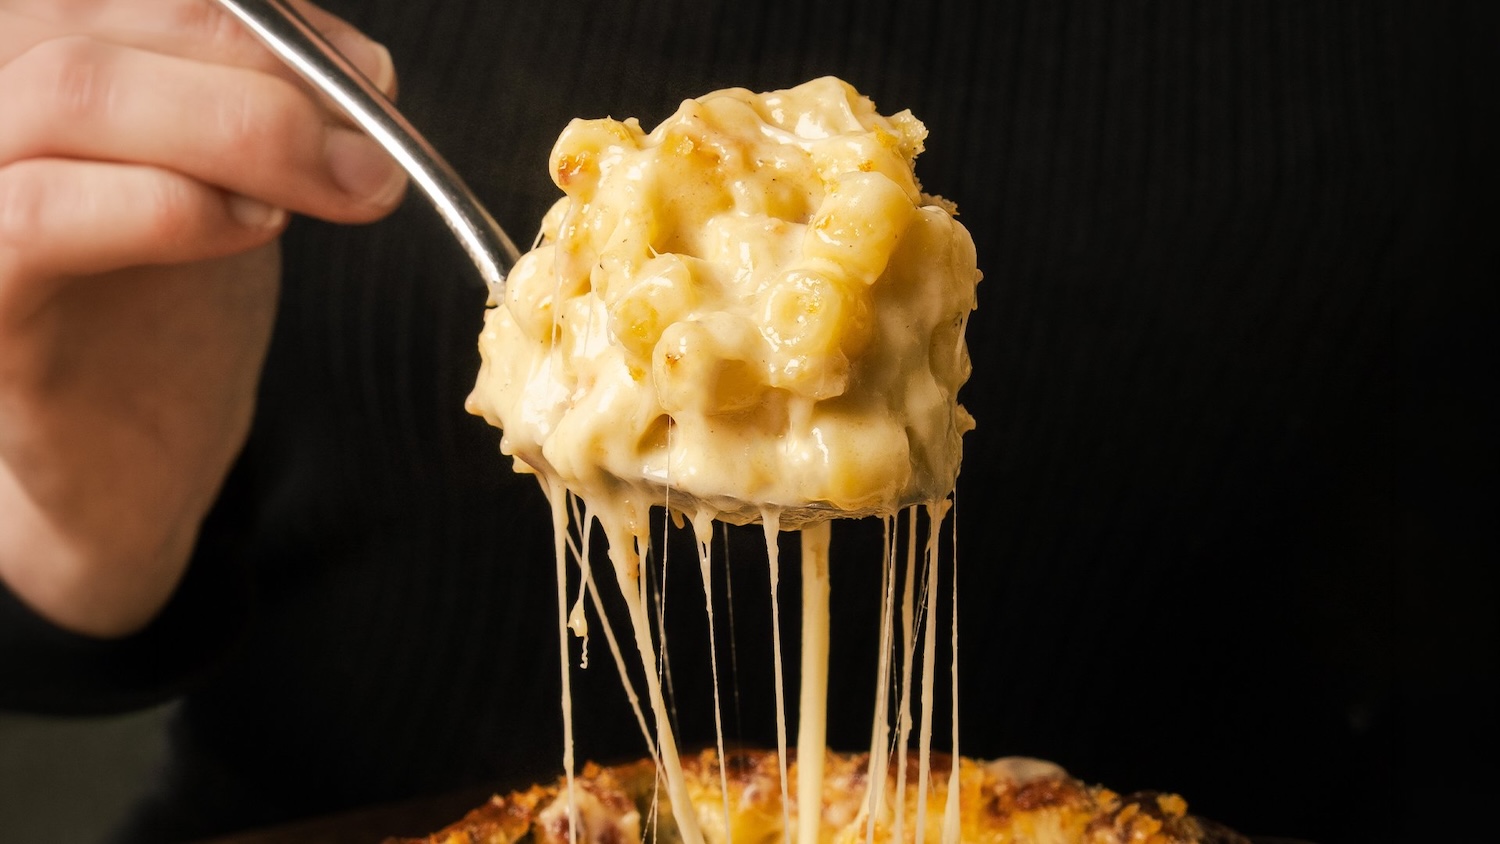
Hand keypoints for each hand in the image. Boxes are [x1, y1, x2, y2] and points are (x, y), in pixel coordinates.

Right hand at [0, 0, 406, 636]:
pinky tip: (252, 227)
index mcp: (34, 70)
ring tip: (338, 190)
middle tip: (376, 155)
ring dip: (236, 128)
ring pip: (67, 94)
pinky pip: (38, 214)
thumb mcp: (226, 186)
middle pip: (92, 29)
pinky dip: (166, 204)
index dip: (265, 23)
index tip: (374, 80)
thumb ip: (259, 114)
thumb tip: (358, 72)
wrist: (126, 465)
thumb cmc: (168, 320)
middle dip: (266, 78)